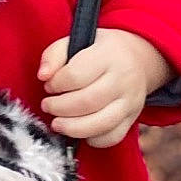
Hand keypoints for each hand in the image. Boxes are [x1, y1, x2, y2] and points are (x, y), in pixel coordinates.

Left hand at [36, 28, 174, 149]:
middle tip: (48, 106)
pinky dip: (93, 139)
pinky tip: (81, 131)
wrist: (137, 58)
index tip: (49, 85)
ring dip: (72, 128)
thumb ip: (54, 55)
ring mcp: (130, 101)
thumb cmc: (100, 50)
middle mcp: (123, 79)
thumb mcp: (76, 41)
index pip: (76, 75)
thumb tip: (43, 75)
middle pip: (87, 102)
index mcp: (108, 55)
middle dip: (59, 108)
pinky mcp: (132, 118)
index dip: (56, 84)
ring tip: (57, 123)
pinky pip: (113, 137)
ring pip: (101, 124)